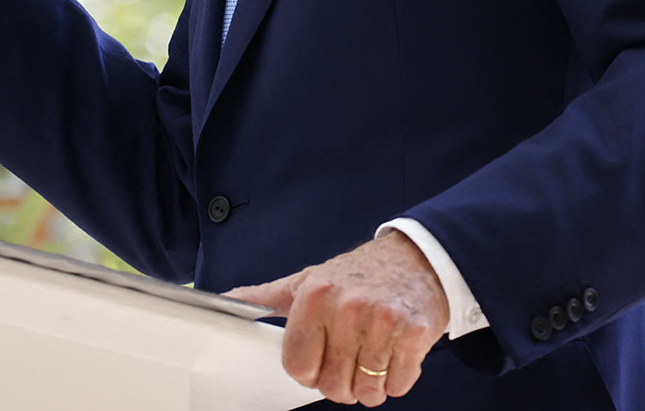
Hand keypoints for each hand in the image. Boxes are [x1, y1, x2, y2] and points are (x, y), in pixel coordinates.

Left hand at [225, 232, 447, 405]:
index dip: (310, 373)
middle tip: (352, 361)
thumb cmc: (362, 272)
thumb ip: (267, 297)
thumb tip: (226, 302)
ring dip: (371, 385)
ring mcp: (384, 321)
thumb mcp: (309, 279)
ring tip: (374, 357)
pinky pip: (398, 385)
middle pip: (333, 385)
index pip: (299, 367)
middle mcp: (348, 307)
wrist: (419, 256)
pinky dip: (396, 380)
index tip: (321, 361)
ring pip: (367, 390)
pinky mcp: (415, 332)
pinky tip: (395, 354)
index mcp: (316, 296)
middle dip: (342, 384)